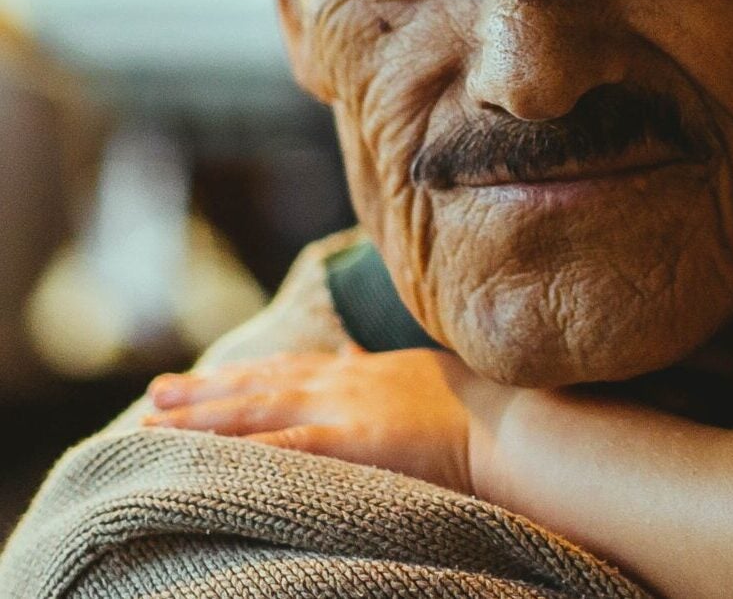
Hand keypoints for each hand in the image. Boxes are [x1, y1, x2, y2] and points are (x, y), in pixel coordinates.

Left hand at [143, 345, 480, 493]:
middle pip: (257, 385)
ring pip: (254, 413)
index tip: (200, 378)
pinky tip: (204, 459)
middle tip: (154, 393)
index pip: (285, 369)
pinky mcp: (347, 441)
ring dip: (200, 418)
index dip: (240, 374)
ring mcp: (340, 410)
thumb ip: (377, 364)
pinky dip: (240, 452)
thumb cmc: (474, 400)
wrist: (503, 419)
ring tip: (152, 423)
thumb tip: (351, 351)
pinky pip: (281, 449)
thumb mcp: (420, 369)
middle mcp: (339, 383)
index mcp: (357, 371)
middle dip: (203, 392)